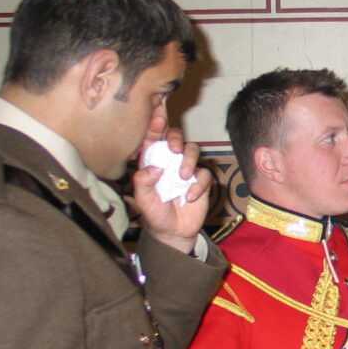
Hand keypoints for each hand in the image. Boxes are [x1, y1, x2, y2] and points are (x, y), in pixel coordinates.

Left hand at [133, 128, 211, 253]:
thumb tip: (156, 168)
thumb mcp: (142, 198)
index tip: (157, 116)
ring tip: (183, 177)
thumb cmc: (154, 213)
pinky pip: (204, 174)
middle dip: (176, 138)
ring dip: (189, 160)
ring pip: (193, 150)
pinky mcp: (201, 181)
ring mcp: (186, 169)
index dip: (155, 124)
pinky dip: (198, 184)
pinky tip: (189, 197)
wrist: (174, 232)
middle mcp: (169, 161)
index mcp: (152, 160)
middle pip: (175, 137)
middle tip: (174, 150)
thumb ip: (143, 181)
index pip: (152, 137)